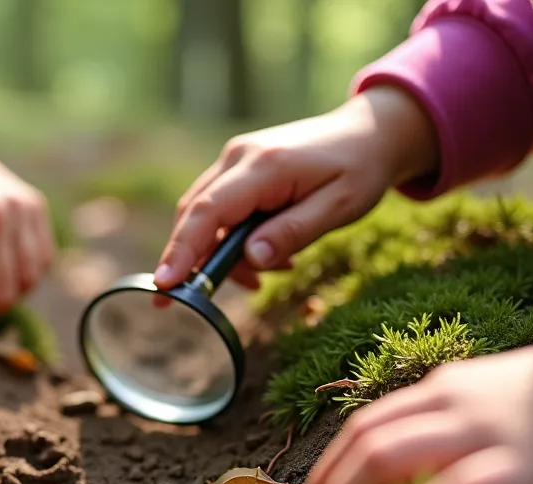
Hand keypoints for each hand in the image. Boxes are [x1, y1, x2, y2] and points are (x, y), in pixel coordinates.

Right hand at [155, 85, 438, 290]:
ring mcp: (234, 160)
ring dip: (221, 253)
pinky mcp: (237, 169)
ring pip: (203, 214)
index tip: (164, 284)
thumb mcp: (340, 207)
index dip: (182, 250)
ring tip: (264, 275)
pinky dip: (229, 240)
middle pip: (194, 214)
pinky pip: (218, 209)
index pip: (208, 211)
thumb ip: (294, 232)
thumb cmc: (359, 169)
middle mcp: (238, 157)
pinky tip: (263, 256)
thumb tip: (251, 260)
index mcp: (265, 166)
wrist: (368, 133)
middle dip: (191, 260)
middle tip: (196, 302)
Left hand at [298, 295, 532, 483]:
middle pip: (365, 441)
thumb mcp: (496, 392)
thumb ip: (451, 416)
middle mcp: (455, 405)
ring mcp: (489, 435)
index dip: (330, 463)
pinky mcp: (530, 472)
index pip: (366, 424)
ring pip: (388, 458)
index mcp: (446, 388)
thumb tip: (406, 461)